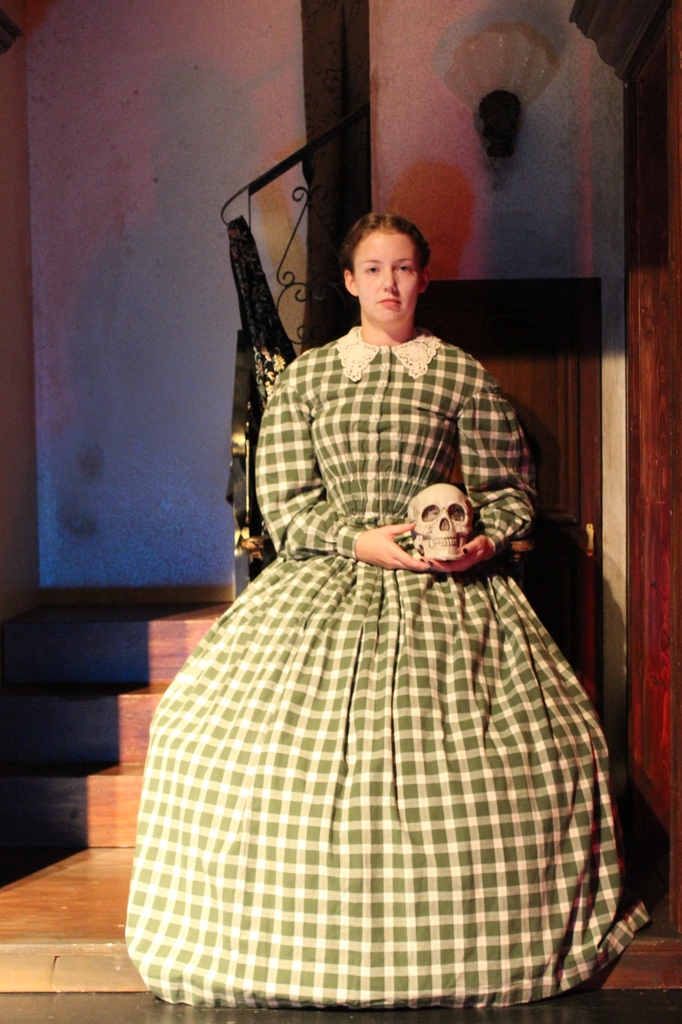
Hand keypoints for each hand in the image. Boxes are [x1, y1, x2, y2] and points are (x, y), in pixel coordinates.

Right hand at [354, 525, 494, 573]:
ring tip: (430, 561)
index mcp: (394, 553)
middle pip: (412, 567)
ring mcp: (390, 566)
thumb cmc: (371, 538)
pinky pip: (402, 567)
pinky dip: (410, 565)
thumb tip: (415, 523)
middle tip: (436, 563)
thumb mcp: (387, 530)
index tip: (433, 563)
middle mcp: (393, 562)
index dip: (423, 565)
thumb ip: (402, 528)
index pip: (411, 562)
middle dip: (424, 566)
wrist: (357, 547)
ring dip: (417, 566)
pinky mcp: (388, 566)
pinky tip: (417, 561)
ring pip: (407, 568)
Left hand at [423, 533, 494, 572]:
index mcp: (462, 564)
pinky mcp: (457, 561)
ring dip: (433, 563)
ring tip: (423, 556)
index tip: (427, 559)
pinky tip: (432, 555)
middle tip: (421, 557)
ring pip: (443, 566)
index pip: (447, 567)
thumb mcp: (478, 543)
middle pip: (442, 568)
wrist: (489, 547)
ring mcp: (458, 564)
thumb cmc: (483, 544)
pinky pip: (445, 562)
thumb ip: (470, 547)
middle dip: (432, 564)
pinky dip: (438, 560)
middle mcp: (459, 566)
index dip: (437, 564)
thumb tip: (462, 551)